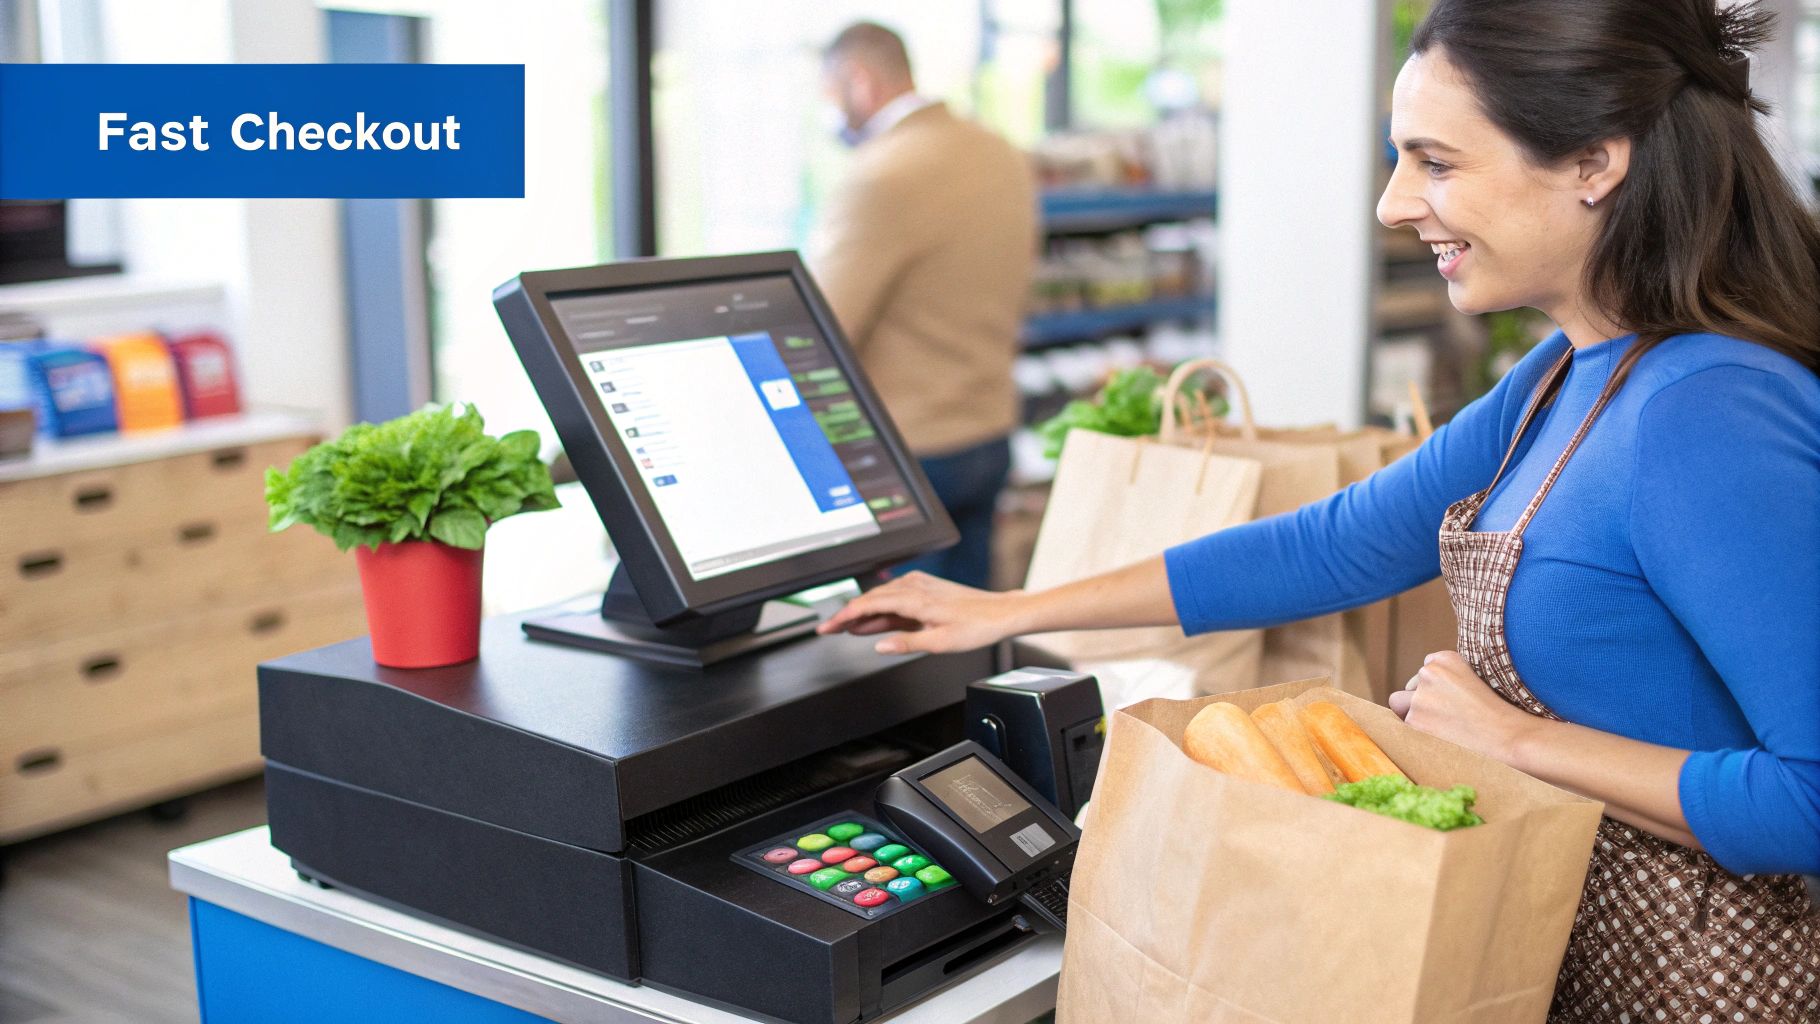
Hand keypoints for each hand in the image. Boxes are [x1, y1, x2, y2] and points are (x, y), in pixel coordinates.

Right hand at [815, 572, 1027, 654]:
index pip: (867, 605)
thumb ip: (906, 643)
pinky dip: (880, 609)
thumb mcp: (939, 643)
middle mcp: (914, 587)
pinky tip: (874, 621)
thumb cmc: (976, 626)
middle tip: (829, 630)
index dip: (843, 617)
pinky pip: (894, 596)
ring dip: (862, 612)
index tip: (827, 628)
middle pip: (869, 599)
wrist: (999, 613)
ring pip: (880, 597)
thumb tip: (878, 645)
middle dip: (846, 615)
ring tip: (846, 629)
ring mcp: (919, 585)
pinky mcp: (925, 588)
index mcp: (914, 599)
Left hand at [1387, 651, 1533, 764]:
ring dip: (1417, 718)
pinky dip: (1418, 734)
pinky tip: (1442, 738)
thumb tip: (1417, 692)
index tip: (1452, 703)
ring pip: (1401, 706)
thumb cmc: (1497, 712)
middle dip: (1420, 703)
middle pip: (1409, 689)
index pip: (1424, 674)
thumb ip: (1447, 680)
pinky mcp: (1414, 718)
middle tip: (1448, 719)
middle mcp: (1428, 672)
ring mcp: (1419, 695)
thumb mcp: (1475, 680)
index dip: (1435, 692)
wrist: (1509, 735)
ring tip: (1445, 729)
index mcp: (1444, 658)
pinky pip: (1404, 726)